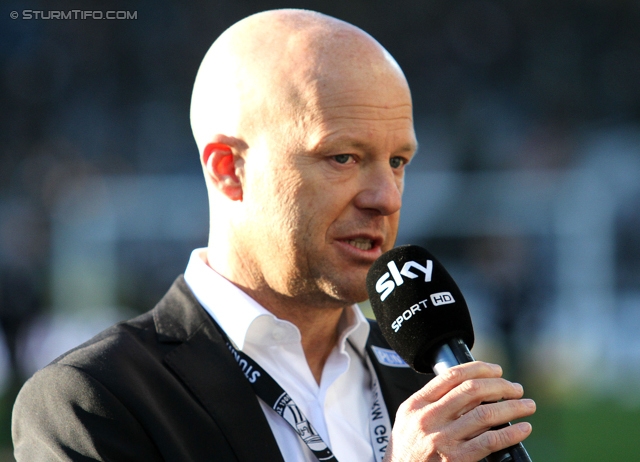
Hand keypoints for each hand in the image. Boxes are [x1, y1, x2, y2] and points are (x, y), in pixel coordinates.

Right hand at [383, 361, 535, 461]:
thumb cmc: (407, 450)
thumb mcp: (409, 419)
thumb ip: (432, 402)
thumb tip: (469, 389)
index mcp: (417, 404)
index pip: (451, 376)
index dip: (479, 368)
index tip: (497, 370)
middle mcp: (428, 418)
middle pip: (471, 390)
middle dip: (500, 385)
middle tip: (516, 388)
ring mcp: (442, 440)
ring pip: (484, 414)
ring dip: (512, 407)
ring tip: (527, 405)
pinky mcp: (456, 460)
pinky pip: (489, 442)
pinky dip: (511, 433)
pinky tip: (523, 429)